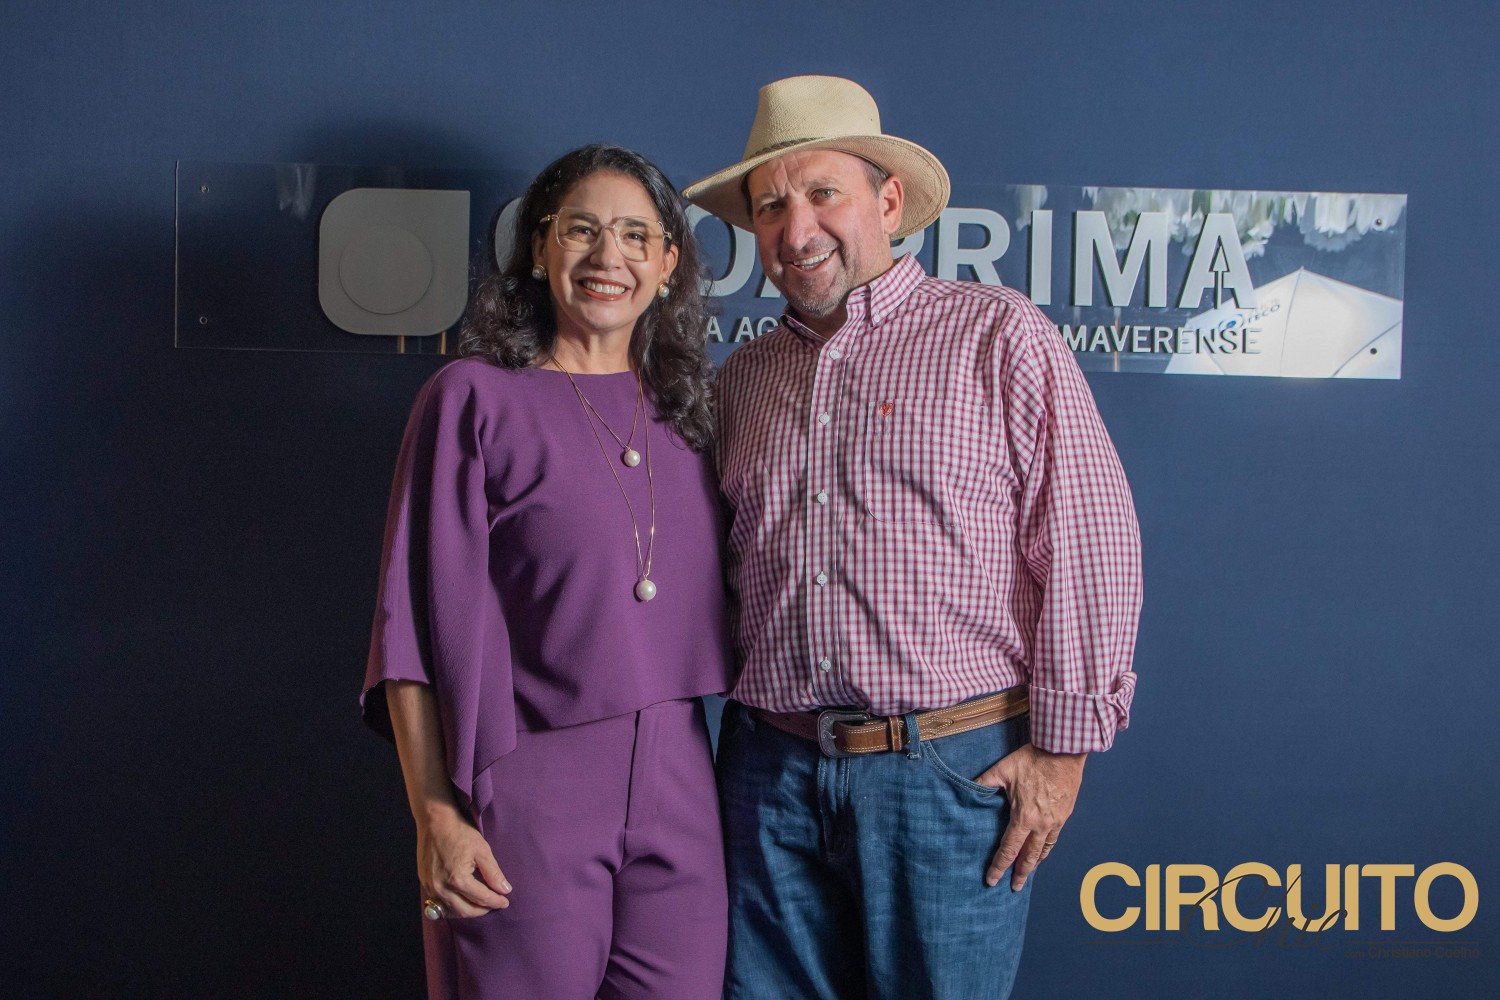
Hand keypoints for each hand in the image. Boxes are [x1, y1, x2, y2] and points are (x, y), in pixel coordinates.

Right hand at [416, 806, 511, 917]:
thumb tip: (505, 890)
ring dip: (467, 911)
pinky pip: (439, 903)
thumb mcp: (482, 850)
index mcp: (458, 879)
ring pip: (451, 911)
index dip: (496, 902)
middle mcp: (442, 888)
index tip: (505, 902)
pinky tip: (462, 900)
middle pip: (466, 911)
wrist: (435, 821)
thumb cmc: (460, 832)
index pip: (482, 899)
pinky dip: (452, 906)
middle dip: (482, 910)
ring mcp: (431, 887)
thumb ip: (493, 873)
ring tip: (480, 904)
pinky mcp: (425, 883)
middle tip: (494, 904)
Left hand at [975, 743, 1086, 890]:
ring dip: (1034, 864)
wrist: (1063, 751)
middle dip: (1020, 874)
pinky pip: (1054, 838)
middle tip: (1014, 888)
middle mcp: (1041, 825)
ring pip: (1044, 850)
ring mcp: (1055, 821)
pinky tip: (1042, 851)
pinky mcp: (1065, 815)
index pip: (1009, 849)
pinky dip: (1046, 849)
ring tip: (1027, 873)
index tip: (992, 880)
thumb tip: (967, 789)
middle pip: (1029, 857)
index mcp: (1024, 817)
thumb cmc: (1033, 759)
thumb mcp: (1003, 770)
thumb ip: (985, 783)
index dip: (999, 866)